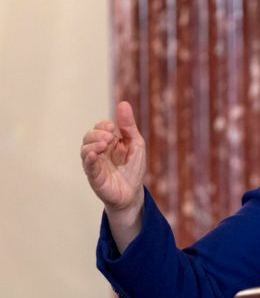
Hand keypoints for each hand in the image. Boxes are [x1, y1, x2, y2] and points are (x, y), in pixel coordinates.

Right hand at [81, 102, 146, 247]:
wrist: (132, 194)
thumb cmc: (133, 168)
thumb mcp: (135, 144)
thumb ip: (128, 126)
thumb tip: (123, 103)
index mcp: (109, 142)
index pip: (100, 127)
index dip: (104, 125)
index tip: (112, 128)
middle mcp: (99, 151)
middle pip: (89, 136)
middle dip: (98, 134)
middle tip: (110, 137)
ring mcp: (95, 164)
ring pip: (85, 149)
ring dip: (93, 144)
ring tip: (105, 145)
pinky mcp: (94, 177)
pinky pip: (87, 166)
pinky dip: (89, 158)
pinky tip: (95, 154)